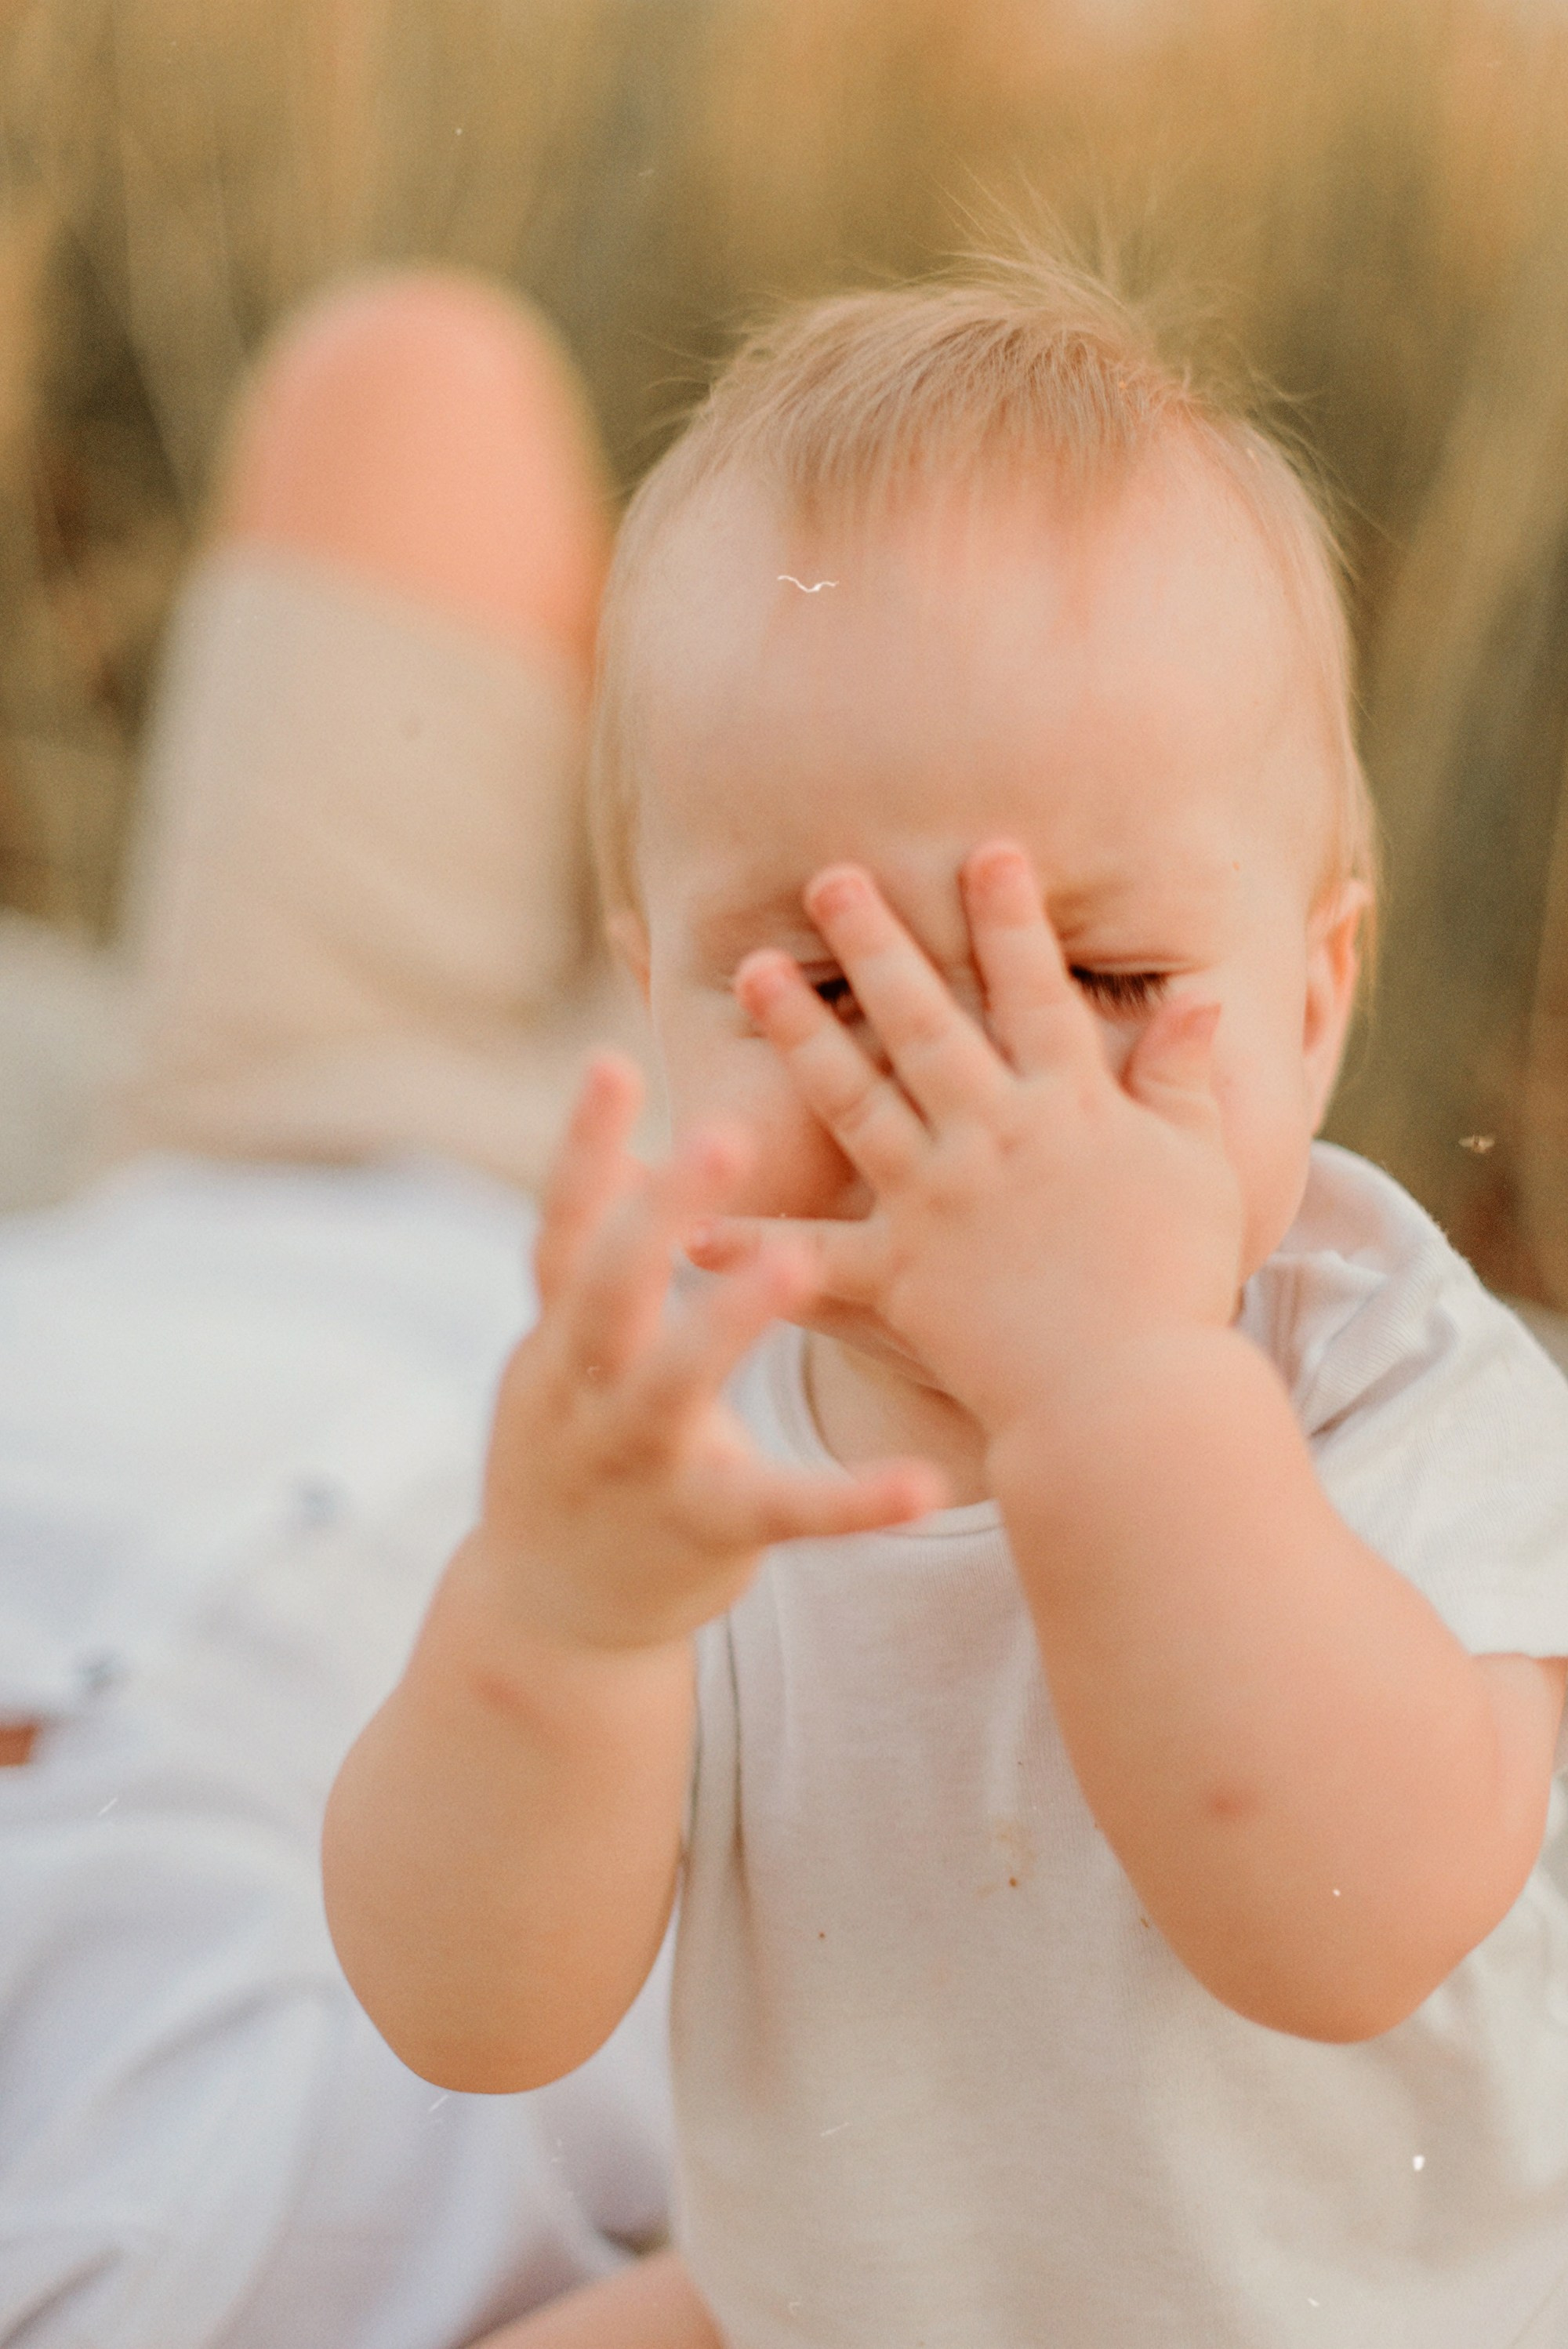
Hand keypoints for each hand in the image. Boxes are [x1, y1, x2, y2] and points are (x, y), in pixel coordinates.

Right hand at [476, 1055, 944, 1650]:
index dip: (582, 1149)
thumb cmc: (581, 1440)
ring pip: (672, 1383)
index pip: (563, 1227)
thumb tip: (626, 1132)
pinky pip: (784, 1510)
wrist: (547, 1610)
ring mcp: (632, 1462)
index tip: (611, 1064)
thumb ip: (599, 1253)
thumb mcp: (570, 1348)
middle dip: (655, 1213)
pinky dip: (851, 1498)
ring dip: (727, 1321)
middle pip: (603, 1288)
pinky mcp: (700, 1530)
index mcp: (559, 1334)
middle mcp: (579, 1390)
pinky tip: (921, 1484)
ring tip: (794, 1263)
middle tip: (723, 1135)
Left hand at [690, 842, 1244, 1437]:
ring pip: (856, 1097)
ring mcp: (938, 1200)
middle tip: (829, 879)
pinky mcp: (899, 1272)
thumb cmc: (1176, 1283)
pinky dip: (751, 1241)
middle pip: (925, 1021)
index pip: (1035, 990)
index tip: (984, 851)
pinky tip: (685, 1222)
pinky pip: (813, 1252)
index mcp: (1068, 1105)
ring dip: (801, 1032)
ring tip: (750, 971)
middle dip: (877, 942)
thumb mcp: (1199, 1171)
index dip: (1011, 918)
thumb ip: (1183, 1082)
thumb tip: (1200, 1001)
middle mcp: (993, 1135)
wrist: (1130, 1393)